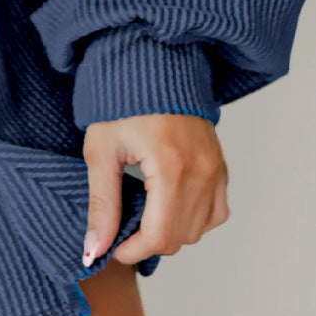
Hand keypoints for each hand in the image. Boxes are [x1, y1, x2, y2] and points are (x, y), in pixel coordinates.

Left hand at [81, 113, 228, 266]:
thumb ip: (101, 205)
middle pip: (179, 237)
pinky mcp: (221, 165)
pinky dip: (195, 219)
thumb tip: (94, 251)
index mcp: (171, 166)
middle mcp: (201, 170)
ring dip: (171, 231)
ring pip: (198, 230)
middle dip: (147, 242)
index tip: (112, 246)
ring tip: (142, 212)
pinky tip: (170, 205)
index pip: (159, 237)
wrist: (150, 65)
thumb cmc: (121, 101)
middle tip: (122, 226)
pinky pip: (217, 212)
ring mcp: (216, 168)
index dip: (132, 251)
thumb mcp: (101, 150)